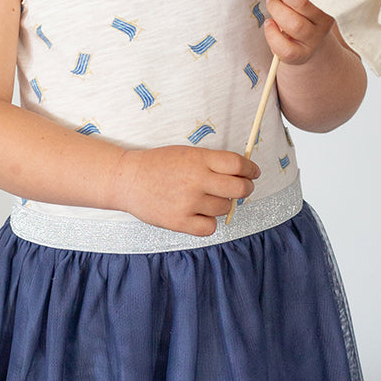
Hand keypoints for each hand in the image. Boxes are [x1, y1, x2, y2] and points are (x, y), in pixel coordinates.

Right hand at [113, 146, 259, 236]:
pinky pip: (209, 227)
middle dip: (246, 188)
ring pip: (224, 208)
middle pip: (239, 189)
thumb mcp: (186, 153)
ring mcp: (188, 202)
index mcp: (198, 159)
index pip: (238, 164)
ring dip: (221, 204)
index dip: (250, 169)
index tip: (253, 173)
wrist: (127, 179)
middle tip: (242, 188)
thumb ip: (211, 162)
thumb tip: (240, 173)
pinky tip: (198, 214)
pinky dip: (207, 222)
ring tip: (205, 199)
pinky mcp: (179, 221)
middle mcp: (196, 180)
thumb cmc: (157, 165)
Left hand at [257, 0, 334, 64]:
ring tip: (271, 1)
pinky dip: (272, 34)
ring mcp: (312, 40)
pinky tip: (269, 24)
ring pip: (293, 23)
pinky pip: (285, 47)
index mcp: (326, 3)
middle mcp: (322, 22)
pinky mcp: (299, 55)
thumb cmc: (302, 13)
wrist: (309, 45)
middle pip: (302, 2)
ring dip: (276, 8)